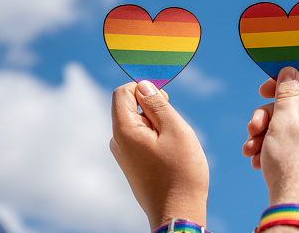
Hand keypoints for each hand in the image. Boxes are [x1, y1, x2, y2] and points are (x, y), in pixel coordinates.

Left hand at [110, 81, 208, 229]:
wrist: (178, 213)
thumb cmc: (181, 172)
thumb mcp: (175, 130)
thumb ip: (157, 104)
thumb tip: (143, 85)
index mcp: (124, 130)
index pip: (122, 92)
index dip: (144, 88)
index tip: (165, 100)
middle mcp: (117, 142)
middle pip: (130, 107)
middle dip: (154, 109)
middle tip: (174, 127)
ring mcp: (123, 155)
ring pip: (139, 124)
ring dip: (158, 126)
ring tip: (173, 146)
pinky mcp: (131, 164)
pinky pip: (141, 139)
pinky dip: (156, 139)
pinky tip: (170, 156)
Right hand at [242, 67, 298, 222]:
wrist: (294, 201)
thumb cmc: (290, 159)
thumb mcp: (283, 119)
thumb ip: (286, 92)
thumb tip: (291, 71)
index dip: (284, 80)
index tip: (263, 89)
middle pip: (290, 106)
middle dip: (265, 115)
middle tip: (252, 126)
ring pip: (283, 127)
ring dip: (262, 134)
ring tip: (250, 148)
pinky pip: (284, 144)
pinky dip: (268, 147)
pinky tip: (256, 159)